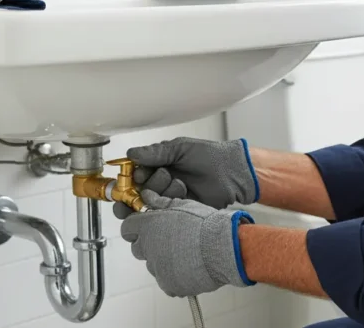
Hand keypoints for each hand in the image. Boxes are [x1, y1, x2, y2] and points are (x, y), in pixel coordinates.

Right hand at [113, 137, 259, 218]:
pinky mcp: (178, 211)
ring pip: (149, 204)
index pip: (132, 175)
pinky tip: (183, 194)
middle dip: (144, 188)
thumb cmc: (209, 156)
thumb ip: (155, 152)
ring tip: (180, 183)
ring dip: (161, 194)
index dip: (131, 178)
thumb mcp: (180, 149)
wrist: (232, 173)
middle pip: (136, 193)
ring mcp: (168, 198)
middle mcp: (159, 183)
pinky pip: (164, 213)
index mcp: (157, 165)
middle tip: (160, 179)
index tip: (139, 176)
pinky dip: (170, 204)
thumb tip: (131, 154)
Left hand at [120, 189, 255, 297]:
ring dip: (162, 260)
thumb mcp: (183, 205)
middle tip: (169, 240)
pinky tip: (189, 267)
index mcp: (148, 226)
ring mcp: (157, 268)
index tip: (145, 228)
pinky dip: (174, 276)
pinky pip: (166, 280)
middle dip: (148, 244)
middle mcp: (148, 247)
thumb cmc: (206, 225)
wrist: (223, 248)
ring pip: (153, 264)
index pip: (127, 228)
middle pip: (138, 248)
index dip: (136, 227)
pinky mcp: (168, 284)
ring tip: (185, 253)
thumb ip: (161, 202)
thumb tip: (148, 196)